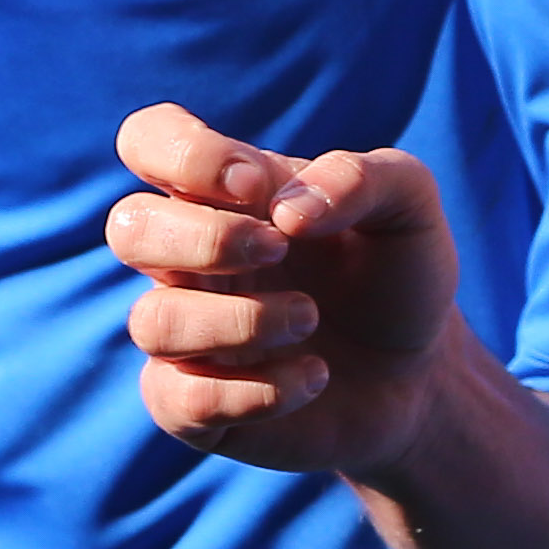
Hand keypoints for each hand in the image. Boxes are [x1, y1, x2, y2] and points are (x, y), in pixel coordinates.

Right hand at [105, 104, 463, 479]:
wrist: (421, 376)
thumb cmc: (398, 276)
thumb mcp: (410, 206)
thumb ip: (360, 178)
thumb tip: (285, 209)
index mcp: (228, 194)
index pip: (149, 141)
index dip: (185, 154)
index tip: (256, 185)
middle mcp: (193, 259)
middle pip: (127, 227)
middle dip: (205, 239)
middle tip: (280, 248)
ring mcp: (189, 334)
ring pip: (152, 322)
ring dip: (241, 320)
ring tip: (310, 319)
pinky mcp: (197, 407)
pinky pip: (180, 400)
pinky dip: (253, 391)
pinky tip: (312, 377)